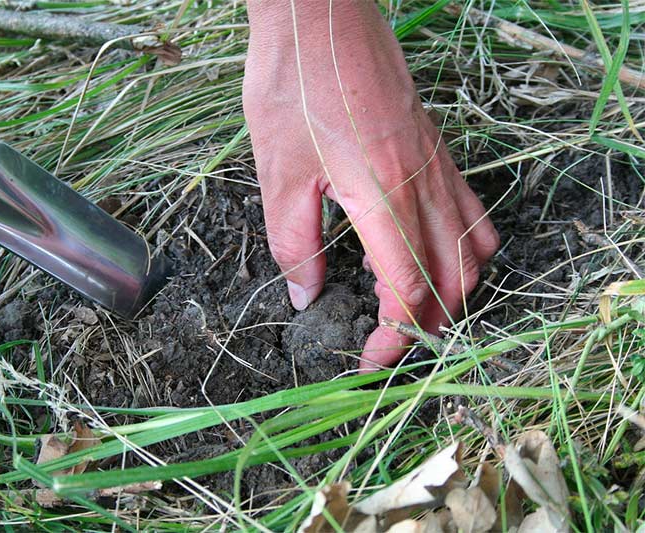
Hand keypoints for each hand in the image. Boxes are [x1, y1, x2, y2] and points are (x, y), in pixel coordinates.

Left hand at [243, 1, 498, 368]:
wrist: (319, 15)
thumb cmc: (291, 85)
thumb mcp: (278, 173)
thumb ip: (294, 243)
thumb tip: (306, 296)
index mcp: (383, 195)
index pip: (407, 288)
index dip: (393, 336)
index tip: (369, 361)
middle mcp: (423, 184)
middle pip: (452, 279)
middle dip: (426, 324)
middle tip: (387, 343)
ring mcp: (437, 165)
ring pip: (473, 249)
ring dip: (451, 292)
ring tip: (413, 309)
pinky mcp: (436, 148)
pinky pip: (471, 211)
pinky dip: (461, 249)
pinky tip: (429, 252)